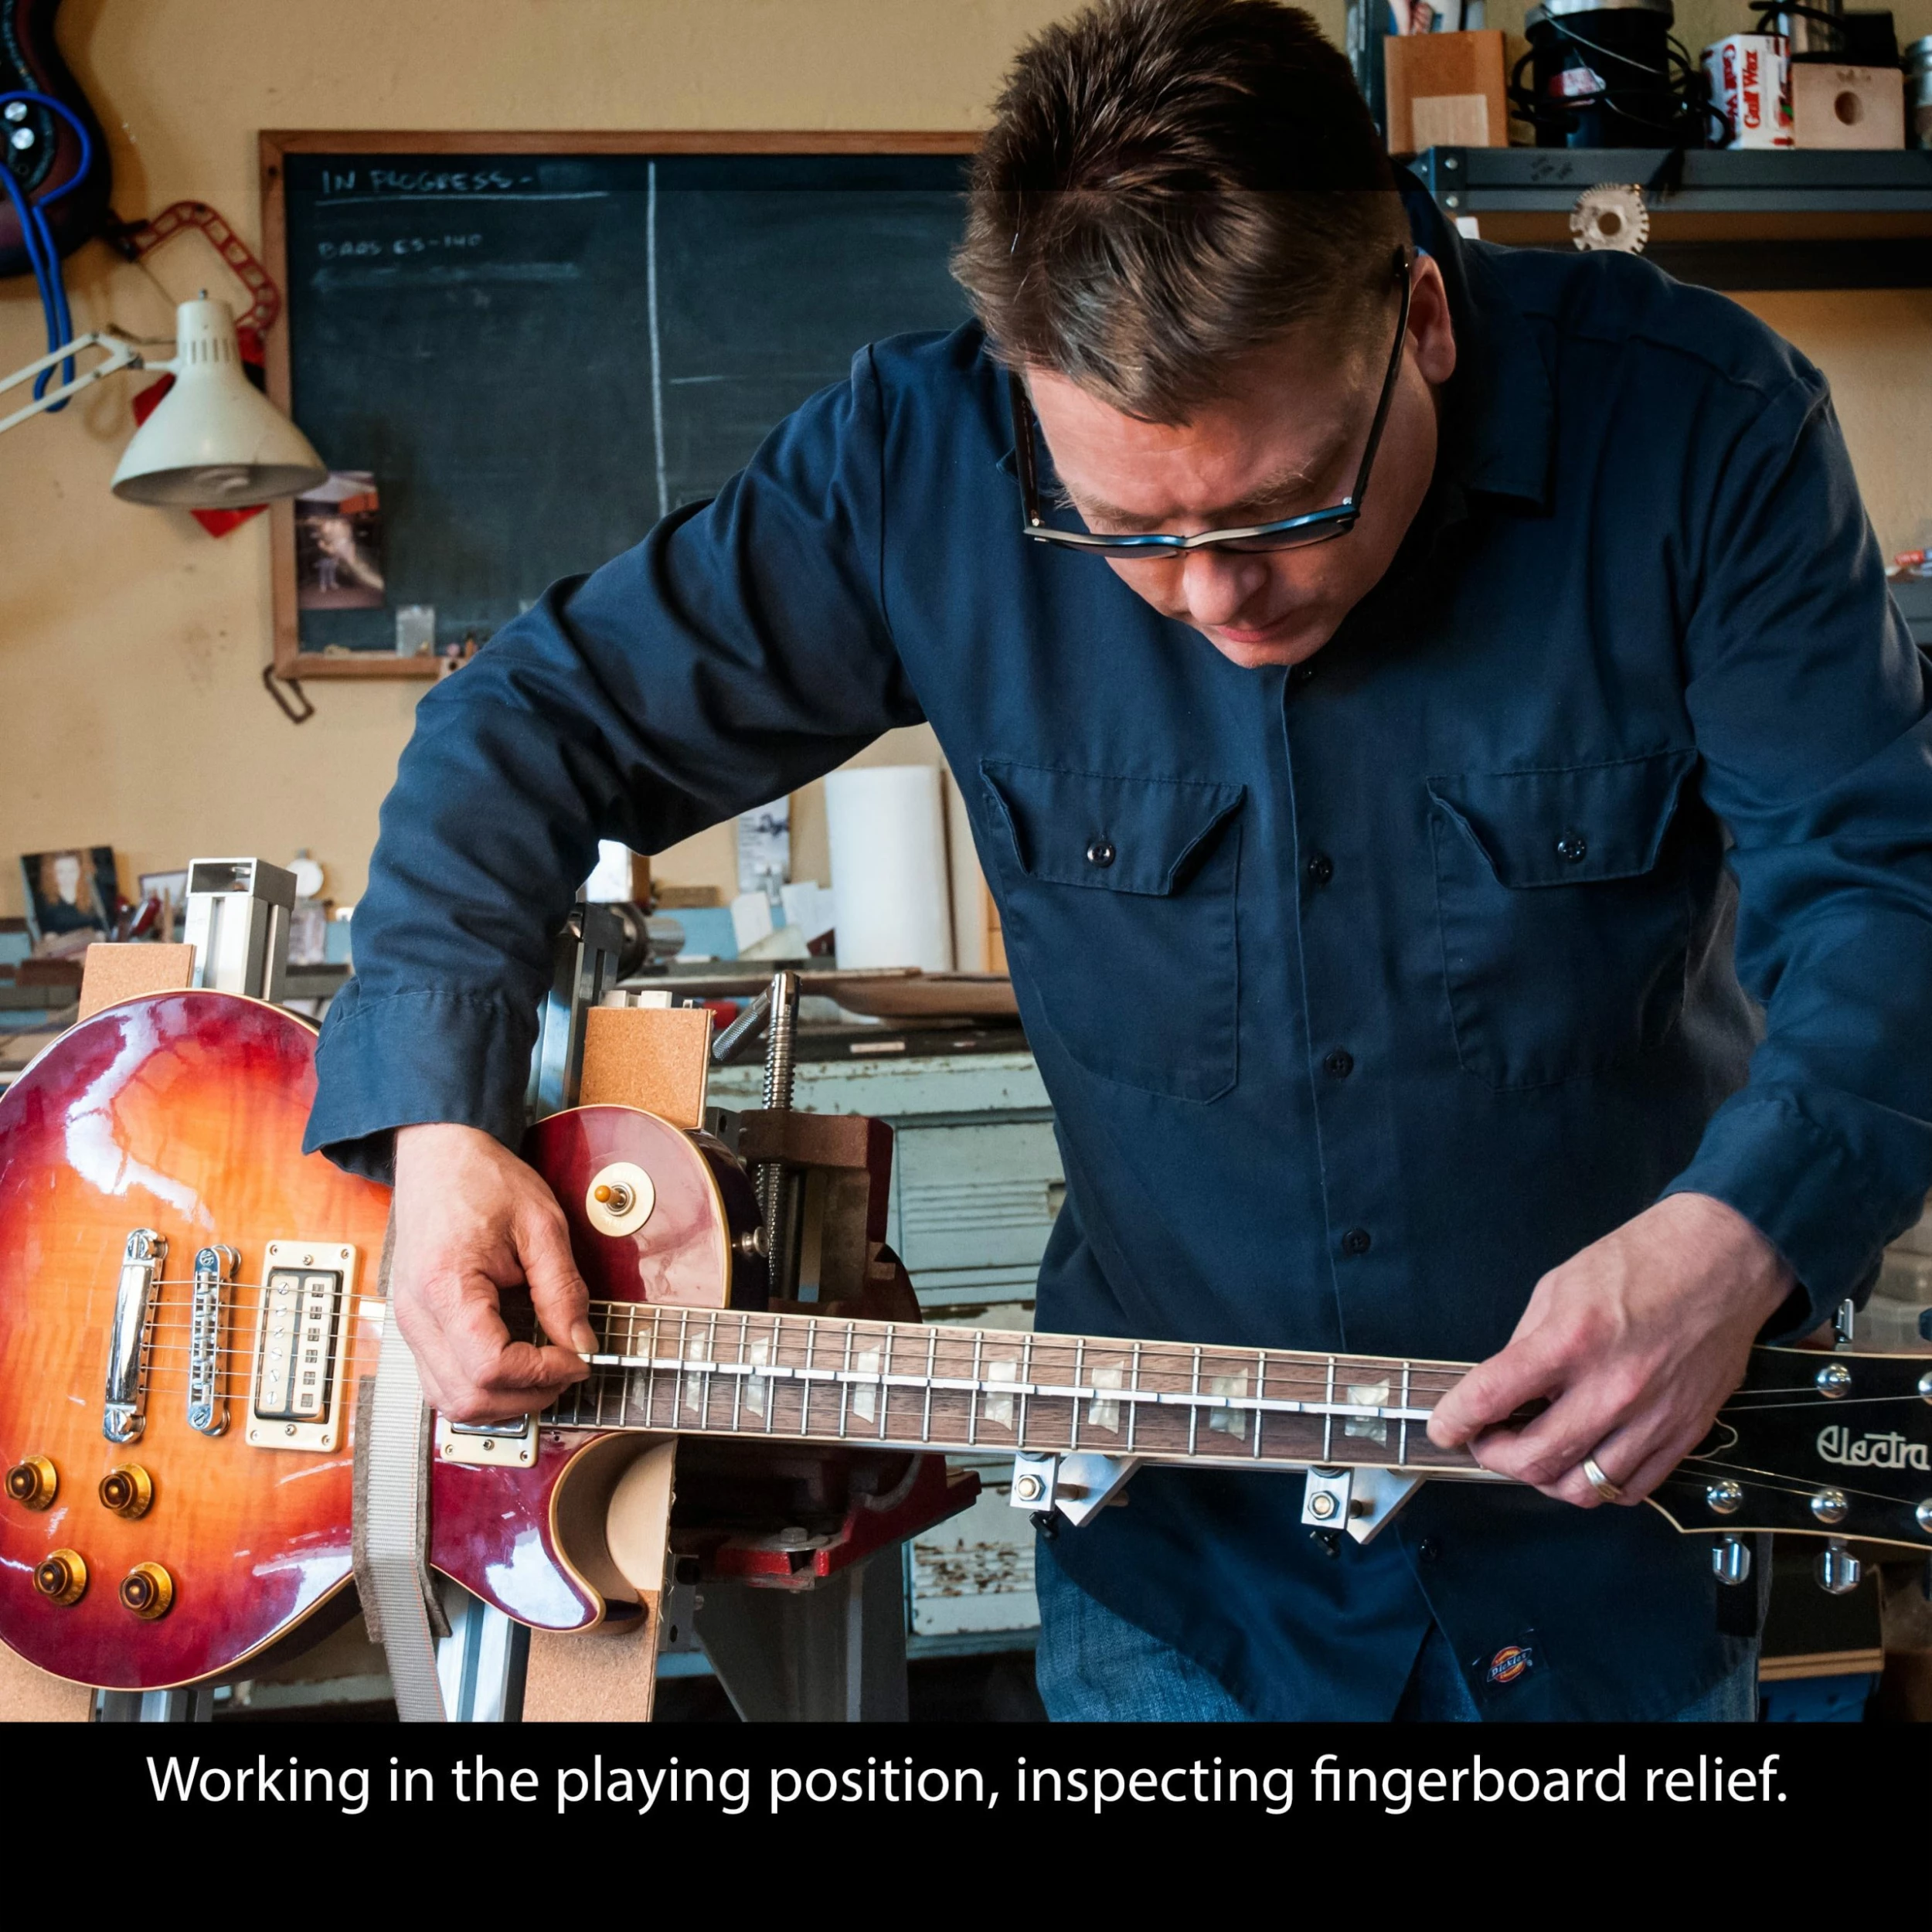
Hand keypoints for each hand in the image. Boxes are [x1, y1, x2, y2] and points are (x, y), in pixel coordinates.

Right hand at [390, 1122, 595, 1423]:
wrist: (438, 1155)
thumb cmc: (482, 1179)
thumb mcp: (541, 1225)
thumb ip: (563, 1289)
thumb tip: (582, 1343)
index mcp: (446, 1285)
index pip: (490, 1365)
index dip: (541, 1374)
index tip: (578, 1360)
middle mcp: (416, 1315)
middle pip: (466, 1397)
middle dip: (526, 1397)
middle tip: (567, 1371)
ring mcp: (409, 1324)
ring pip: (449, 1400)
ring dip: (502, 1402)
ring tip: (545, 1373)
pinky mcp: (414, 1326)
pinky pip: (440, 1381)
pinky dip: (481, 1388)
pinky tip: (516, 1367)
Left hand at [1426, 1193, 1792, 1507]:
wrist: (1721, 1262)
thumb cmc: (1639, 1263)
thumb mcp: (1558, 1287)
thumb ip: (1526, 1343)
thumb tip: (1502, 1389)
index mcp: (1571, 1341)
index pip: (1491, 1398)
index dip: (1454, 1421)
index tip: (1443, 1427)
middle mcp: (1611, 1388)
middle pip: (1534, 1460)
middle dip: (1493, 1456)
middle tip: (1485, 1440)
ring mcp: (1652, 1418)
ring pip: (1581, 1488)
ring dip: (1543, 1477)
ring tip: (1532, 1452)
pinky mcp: (1685, 1434)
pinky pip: (1630, 1489)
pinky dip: (1595, 1484)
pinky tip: (1582, 1459)